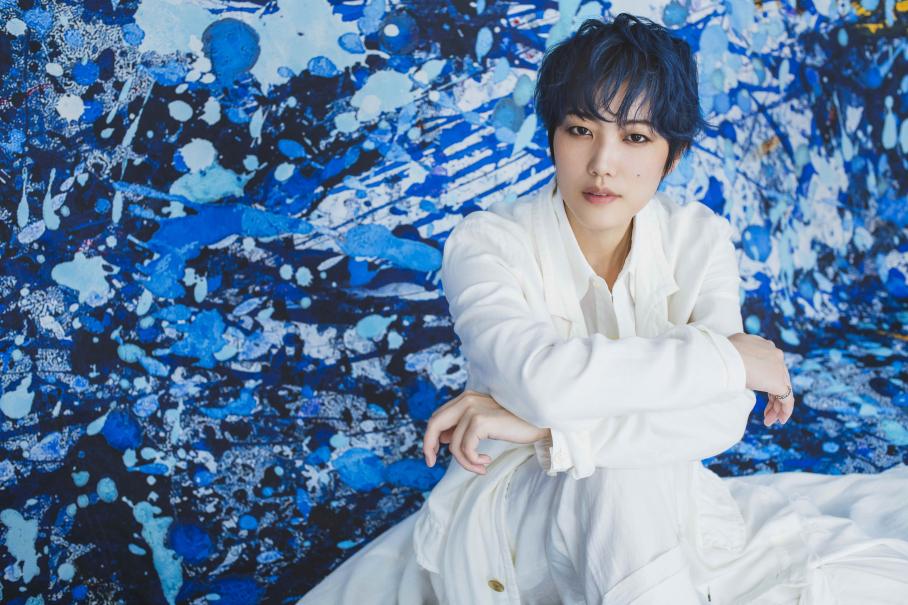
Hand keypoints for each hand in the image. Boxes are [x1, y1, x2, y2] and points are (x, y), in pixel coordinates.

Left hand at [422, 390, 547, 474]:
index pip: (438, 417)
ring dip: (465, 462)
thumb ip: (464, 427)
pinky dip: (473, 462)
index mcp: (466, 398)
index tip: (432, 454)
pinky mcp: (480, 421)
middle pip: (434, 424)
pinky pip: (465, 450)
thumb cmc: (515, 423)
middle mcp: (466, 400)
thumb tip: (444, 439)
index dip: (430, 437)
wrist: (539, 422)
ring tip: (481, 466)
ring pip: (454, 445)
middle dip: (429, 446)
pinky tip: (486, 462)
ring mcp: (472, 409)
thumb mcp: (486, 423)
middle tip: (432, 463)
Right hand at [727, 333, 795, 425]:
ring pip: (783, 390)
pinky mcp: (778, 383)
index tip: (758, 388)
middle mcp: (775, 355)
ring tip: (769, 420)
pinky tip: (780, 420)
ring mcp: (778, 368)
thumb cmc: (722, 354)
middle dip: (772, 396)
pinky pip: (787, 400)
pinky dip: (785, 410)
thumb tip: (733, 364)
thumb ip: (740, 356)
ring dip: (776, 406)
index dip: (766, 380)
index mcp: (764, 345)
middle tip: (765, 410)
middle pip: (779, 379)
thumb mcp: (732, 350)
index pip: (771, 366)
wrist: (725, 356)